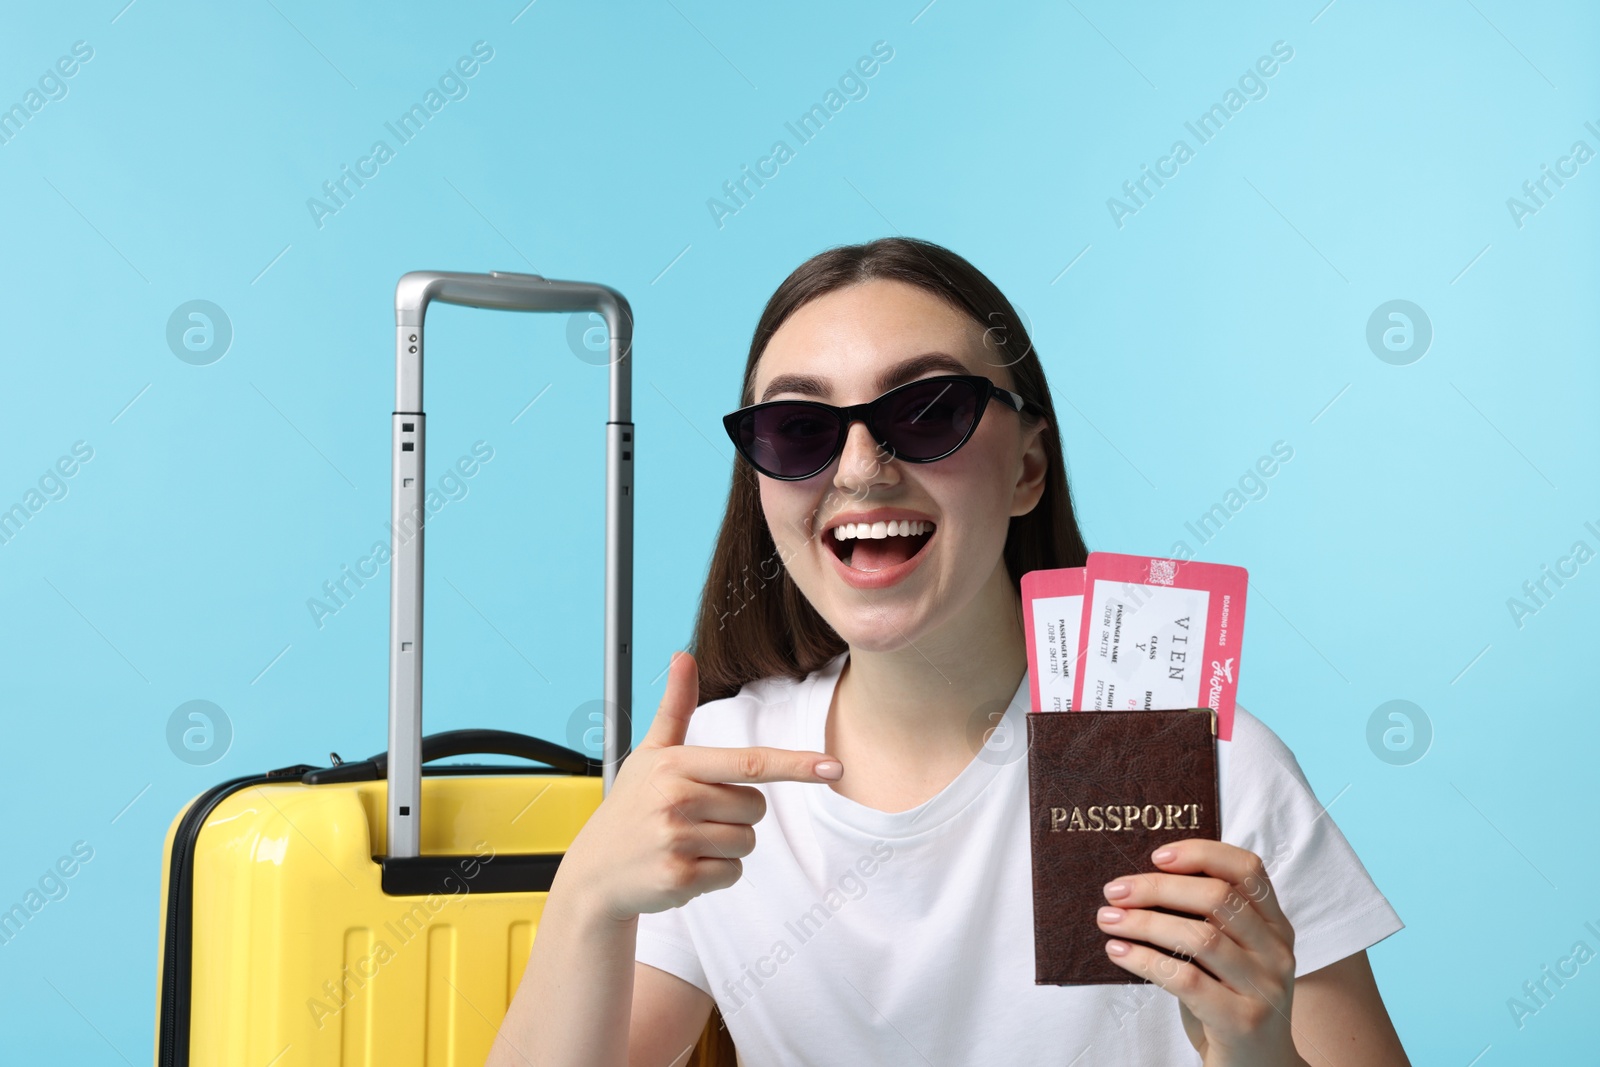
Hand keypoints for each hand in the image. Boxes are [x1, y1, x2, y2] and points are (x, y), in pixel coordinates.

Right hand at [558, 650, 845, 923]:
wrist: (595, 872)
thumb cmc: (631, 806)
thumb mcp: (650, 754)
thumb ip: (674, 707)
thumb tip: (683, 655)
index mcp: (676, 765)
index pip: (749, 763)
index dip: (795, 765)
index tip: (833, 767)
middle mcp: (676, 799)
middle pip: (756, 807)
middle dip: (735, 815)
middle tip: (694, 818)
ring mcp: (676, 841)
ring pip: (747, 843)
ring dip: (726, 847)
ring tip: (686, 842)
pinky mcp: (678, 878)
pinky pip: (731, 874)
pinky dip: (715, 875)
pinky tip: (682, 866)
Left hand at [1097, 839, 1306, 1066]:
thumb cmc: (1230, 1003)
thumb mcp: (1230, 956)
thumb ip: (1207, 920)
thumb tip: (1141, 883)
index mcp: (1276, 926)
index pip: (1247, 869)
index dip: (1201, 854)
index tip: (1156, 856)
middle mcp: (1277, 952)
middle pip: (1217, 898)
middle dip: (1158, 888)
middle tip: (1114, 891)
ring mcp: (1264, 987)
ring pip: (1199, 937)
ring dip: (1144, 922)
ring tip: (1108, 919)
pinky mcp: (1243, 1021)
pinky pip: (1186, 979)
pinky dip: (1145, 960)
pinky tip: (1119, 952)